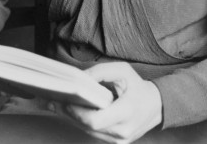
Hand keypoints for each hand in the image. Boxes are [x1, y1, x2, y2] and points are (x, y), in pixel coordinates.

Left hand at [48, 62, 162, 143]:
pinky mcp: (116, 143)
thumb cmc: (138, 86)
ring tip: (54, 105)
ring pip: (89, 132)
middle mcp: (123, 131)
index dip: (77, 113)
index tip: (65, 101)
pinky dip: (81, 122)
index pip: (95, 120)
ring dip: (71, 119)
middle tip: (50, 101)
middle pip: (88, 127)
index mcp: (126, 112)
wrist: (156, 105)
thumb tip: (79, 77)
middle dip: (68, 115)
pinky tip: (69, 112)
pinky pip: (94, 134)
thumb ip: (100, 72)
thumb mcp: (122, 70)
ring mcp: (120, 141)